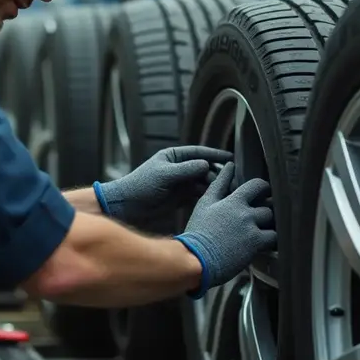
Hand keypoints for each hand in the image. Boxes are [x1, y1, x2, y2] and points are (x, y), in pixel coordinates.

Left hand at [93, 145, 232, 227]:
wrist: (126, 207)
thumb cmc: (140, 186)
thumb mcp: (164, 175)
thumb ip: (186, 170)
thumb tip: (207, 165)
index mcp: (173, 157)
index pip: (198, 152)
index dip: (215, 154)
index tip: (231, 157)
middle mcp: (178, 168)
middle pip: (204, 168)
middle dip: (217, 172)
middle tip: (233, 179)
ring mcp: (180, 183)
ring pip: (203, 182)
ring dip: (214, 185)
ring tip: (228, 190)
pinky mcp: (180, 198)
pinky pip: (198, 195)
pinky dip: (207, 196)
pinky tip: (217, 199)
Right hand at [174, 163, 275, 297]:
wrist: (196, 258)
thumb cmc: (198, 232)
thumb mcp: (204, 204)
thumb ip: (218, 184)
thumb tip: (229, 166)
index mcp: (233, 201)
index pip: (256, 185)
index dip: (263, 189)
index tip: (262, 193)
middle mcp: (244, 211)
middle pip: (267, 204)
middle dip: (265, 207)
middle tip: (262, 214)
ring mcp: (251, 226)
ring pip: (270, 218)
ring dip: (268, 223)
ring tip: (260, 230)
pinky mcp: (255, 243)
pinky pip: (273, 237)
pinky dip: (270, 239)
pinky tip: (264, 243)